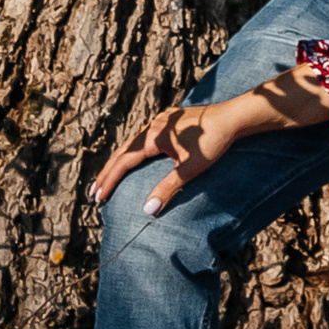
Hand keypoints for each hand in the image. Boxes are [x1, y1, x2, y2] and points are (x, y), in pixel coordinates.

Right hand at [91, 71, 328, 214]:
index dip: (109, 181)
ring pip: (133, 142)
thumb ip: (167, 189)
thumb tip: (146, 211)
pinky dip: (134, 150)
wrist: (234, 117)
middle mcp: (153, 126)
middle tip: (94, 192)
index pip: (124, 162)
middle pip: (123, 152)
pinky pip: (144, 135)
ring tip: (109, 177)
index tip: (97, 198)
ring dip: (120, 161)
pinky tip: (135, 156)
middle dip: (108, 173)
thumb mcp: (190, 169)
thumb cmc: (214, 143)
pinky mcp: (172, 119)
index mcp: (153, 137)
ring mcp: (162, 120)